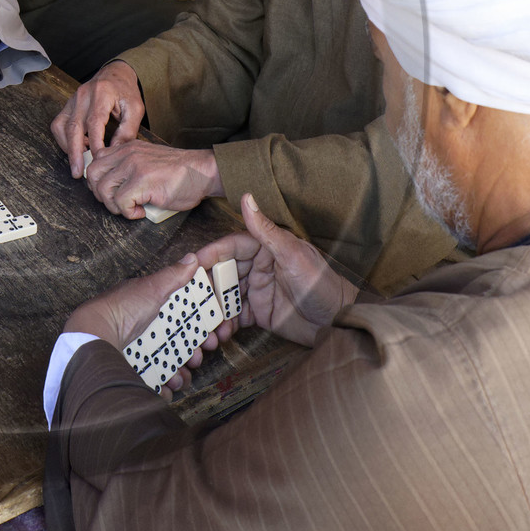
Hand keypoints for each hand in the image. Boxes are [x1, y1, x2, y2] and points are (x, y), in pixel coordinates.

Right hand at [51, 60, 145, 177]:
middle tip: (78, 172)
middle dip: (74, 152)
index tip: (98, 160)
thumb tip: (114, 153)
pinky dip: (65, 140)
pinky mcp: (66, 106)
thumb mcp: (135, 109)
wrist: (114, 74)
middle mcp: (83, 95)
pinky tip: (78, 147)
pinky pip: (59, 125)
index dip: (94, 143)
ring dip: (68, 147)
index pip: (94, 121)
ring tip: (80, 161)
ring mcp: (72, 100)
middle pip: (73, 126)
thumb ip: (127, 131)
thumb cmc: (125, 92)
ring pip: (61, 127)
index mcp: (101, 93)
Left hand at [64, 253, 220, 394]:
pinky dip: (162, 387)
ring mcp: (139, 351)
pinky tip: (166, 388)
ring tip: (181, 378)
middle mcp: (146, 330)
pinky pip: (153, 381)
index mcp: (152, 310)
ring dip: (180, 374)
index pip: (182, 320)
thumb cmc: (121, 308)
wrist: (94, 337)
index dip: (199, 330)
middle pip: (178, 345)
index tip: (212, 337)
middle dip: (193, 355)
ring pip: (168, 365)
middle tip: (198, 359)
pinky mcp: (132, 369)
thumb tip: (193, 258)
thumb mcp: (151, 287)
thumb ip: (173, 276)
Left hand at [84, 140, 221, 217]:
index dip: (98, 181)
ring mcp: (133, 166)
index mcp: (127, 148)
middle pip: (92, 175)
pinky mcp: (142, 181)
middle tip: (117, 203)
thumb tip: (110, 186)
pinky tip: (141, 212)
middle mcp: (127, 153)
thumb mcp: (147, 161)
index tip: (111, 193)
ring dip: (114, 206)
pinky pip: (120, 202)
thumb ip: (128, 166)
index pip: (96, 161)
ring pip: (103, 190)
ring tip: (130, 209)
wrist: (203, 172)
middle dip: (101, 194)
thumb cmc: (180, 173)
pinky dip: (129, 213)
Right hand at [193, 194, 357, 346]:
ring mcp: (256, 290)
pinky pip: (234, 316)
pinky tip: (219, 333)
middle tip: (190, 297)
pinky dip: (224, 324)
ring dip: (213, 308)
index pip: (231, 246)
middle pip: (223, 272)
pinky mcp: (258, 312)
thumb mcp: (293, 255)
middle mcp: (257, 267)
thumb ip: (266, 230)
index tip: (193, 263)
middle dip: (207, 285)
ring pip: (225, 296)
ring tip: (204, 321)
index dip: (211, 254)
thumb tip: (246, 197)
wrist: (339, 322)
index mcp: (265, 248)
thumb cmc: (322, 284)